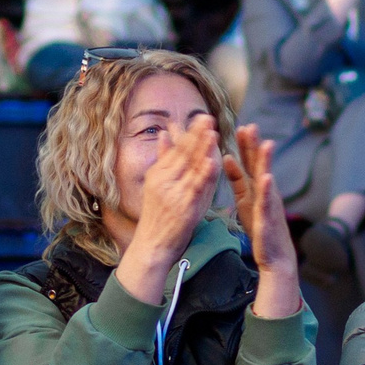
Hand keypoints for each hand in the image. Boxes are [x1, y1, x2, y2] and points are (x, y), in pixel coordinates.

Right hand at [113, 114, 223, 306]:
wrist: (152, 246)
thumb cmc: (158, 216)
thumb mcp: (157, 185)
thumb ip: (163, 158)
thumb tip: (164, 133)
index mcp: (158, 174)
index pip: (176, 149)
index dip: (190, 133)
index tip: (202, 118)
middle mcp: (163, 181)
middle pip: (182, 154)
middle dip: (197, 135)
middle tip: (208, 118)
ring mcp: (172, 194)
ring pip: (190, 168)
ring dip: (202, 149)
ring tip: (212, 132)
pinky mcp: (183, 208)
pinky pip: (196, 187)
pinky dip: (204, 173)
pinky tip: (212, 161)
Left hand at [223, 126, 303, 319]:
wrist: (275, 256)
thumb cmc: (260, 227)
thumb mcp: (245, 200)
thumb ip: (237, 179)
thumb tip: (225, 157)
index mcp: (256, 187)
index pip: (250, 162)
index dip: (246, 144)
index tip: (240, 125)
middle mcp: (265, 192)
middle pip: (258, 165)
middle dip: (254, 146)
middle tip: (250, 125)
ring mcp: (269, 205)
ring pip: (267, 180)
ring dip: (266, 162)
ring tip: (266, 144)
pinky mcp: (269, 219)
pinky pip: (267, 203)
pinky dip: (267, 190)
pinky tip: (267, 178)